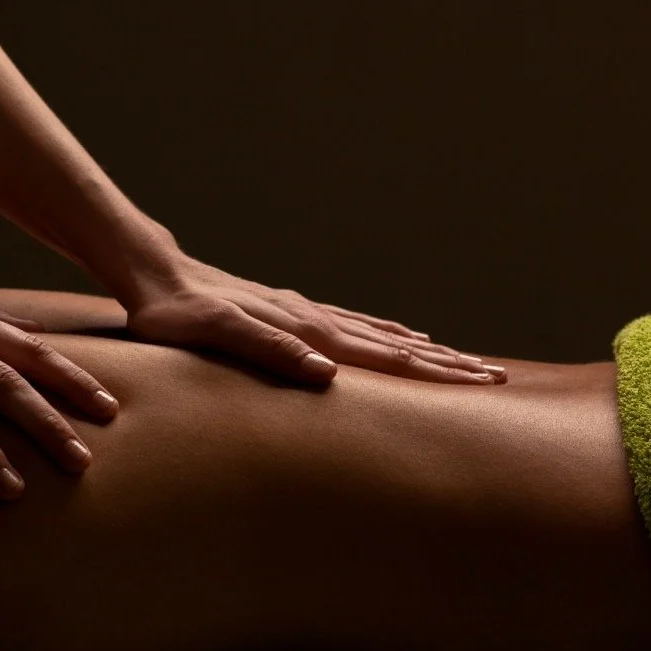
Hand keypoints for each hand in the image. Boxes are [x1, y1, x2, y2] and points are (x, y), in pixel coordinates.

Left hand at [124, 255, 506, 385]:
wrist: (154, 271)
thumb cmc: (175, 314)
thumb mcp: (215, 334)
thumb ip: (270, 352)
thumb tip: (328, 374)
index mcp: (307, 332)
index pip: (386, 359)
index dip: (436, 373)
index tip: (482, 379)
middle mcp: (315, 320)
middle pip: (396, 347)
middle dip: (447, 364)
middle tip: (496, 375)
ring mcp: (306, 312)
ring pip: (380, 334)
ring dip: (424, 351)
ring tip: (462, 359)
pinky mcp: (291, 310)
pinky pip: (355, 325)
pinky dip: (387, 333)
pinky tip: (399, 335)